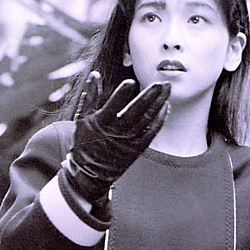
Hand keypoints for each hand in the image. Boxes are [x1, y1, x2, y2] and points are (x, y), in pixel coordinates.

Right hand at [62, 72, 169, 203]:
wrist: (90, 174)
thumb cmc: (85, 143)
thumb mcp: (81, 119)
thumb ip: (90, 97)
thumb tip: (95, 74)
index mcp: (100, 123)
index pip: (112, 106)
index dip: (121, 95)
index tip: (131, 82)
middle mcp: (116, 132)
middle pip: (135, 112)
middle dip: (149, 96)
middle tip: (161, 83)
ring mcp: (128, 141)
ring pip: (146, 120)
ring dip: (159, 104)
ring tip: (167, 90)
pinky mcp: (136, 149)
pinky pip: (151, 133)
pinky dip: (159, 120)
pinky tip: (165, 107)